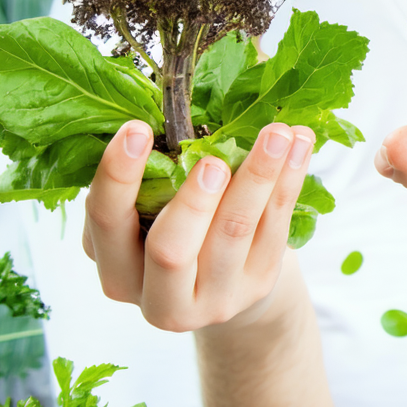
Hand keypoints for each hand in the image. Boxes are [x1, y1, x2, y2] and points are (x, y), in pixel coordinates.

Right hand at [83, 120, 314, 331]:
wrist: (226, 287)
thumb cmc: (177, 237)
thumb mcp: (150, 220)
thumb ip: (152, 183)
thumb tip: (171, 107)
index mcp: (117, 271)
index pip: (107, 223)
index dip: (118, 177)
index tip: (137, 128)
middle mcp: (159, 298)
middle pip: (170, 249)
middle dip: (193, 201)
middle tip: (213, 160)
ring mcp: (214, 299)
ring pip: (235, 233)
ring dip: (257, 176)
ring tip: (277, 133)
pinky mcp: (258, 284)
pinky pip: (276, 226)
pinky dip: (288, 180)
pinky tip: (300, 144)